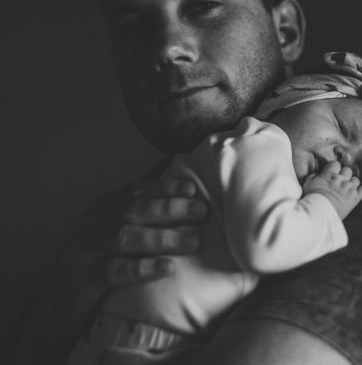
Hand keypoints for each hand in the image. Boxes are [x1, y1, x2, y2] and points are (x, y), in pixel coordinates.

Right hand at [53, 178, 208, 313]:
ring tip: (193, 242)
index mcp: (103, 206)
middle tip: (202, 211)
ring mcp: (87, 249)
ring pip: (126, 237)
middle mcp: (94, 222)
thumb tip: (165, 162)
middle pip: (134, 210)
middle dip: (171, 208)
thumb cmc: (97, 255)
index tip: (192, 189)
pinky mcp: (86, 277)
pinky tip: (167, 268)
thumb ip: (138, 195)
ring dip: (163, 238)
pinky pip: (116, 271)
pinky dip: (143, 268)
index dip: (164, 188)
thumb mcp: (113, 221)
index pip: (136, 191)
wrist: (58, 298)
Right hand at [302, 161, 361, 218]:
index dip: (335, 168)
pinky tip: (360, 189)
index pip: (336, 164)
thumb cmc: (312, 199)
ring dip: (353, 183)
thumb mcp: (308, 184)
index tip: (332, 173)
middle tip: (340, 182)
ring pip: (356, 179)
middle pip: (347, 170)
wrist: (319, 213)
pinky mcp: (355, 198)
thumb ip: (313, 176)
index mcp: (329, 175)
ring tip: (348, 188)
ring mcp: (349, 189)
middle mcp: (341, 180)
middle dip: (345, 175)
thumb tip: (318, 174)